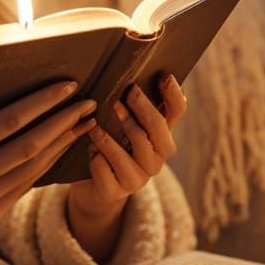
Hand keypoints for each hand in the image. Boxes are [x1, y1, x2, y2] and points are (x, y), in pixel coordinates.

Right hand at [0, 78, 96, 264]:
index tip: (66, 86)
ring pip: (32, 170)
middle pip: (29, 146)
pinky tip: (59, 150)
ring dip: (62, 145)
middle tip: (89, 102)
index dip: (41, 103)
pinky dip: (44, 168)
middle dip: (63, 121)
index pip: (7, 122)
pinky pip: (24, 188)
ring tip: (84, 124)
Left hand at [69, 72, 187, 222]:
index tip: (165, 76)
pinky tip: (88, 151)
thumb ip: (129, 105)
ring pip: (131, 154)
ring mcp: (138, 178)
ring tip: (95, 126)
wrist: (94, 188)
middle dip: (142, 111)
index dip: (173, 96)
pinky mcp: (116, 192)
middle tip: (125, 95)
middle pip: (158, 131)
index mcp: (159, 137)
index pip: (176, 113)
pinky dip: (97, 160)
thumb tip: (127, 72)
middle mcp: (155, 158)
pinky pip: (107, 173)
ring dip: (111, 138)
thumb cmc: (109, 144)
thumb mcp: (120, 124)